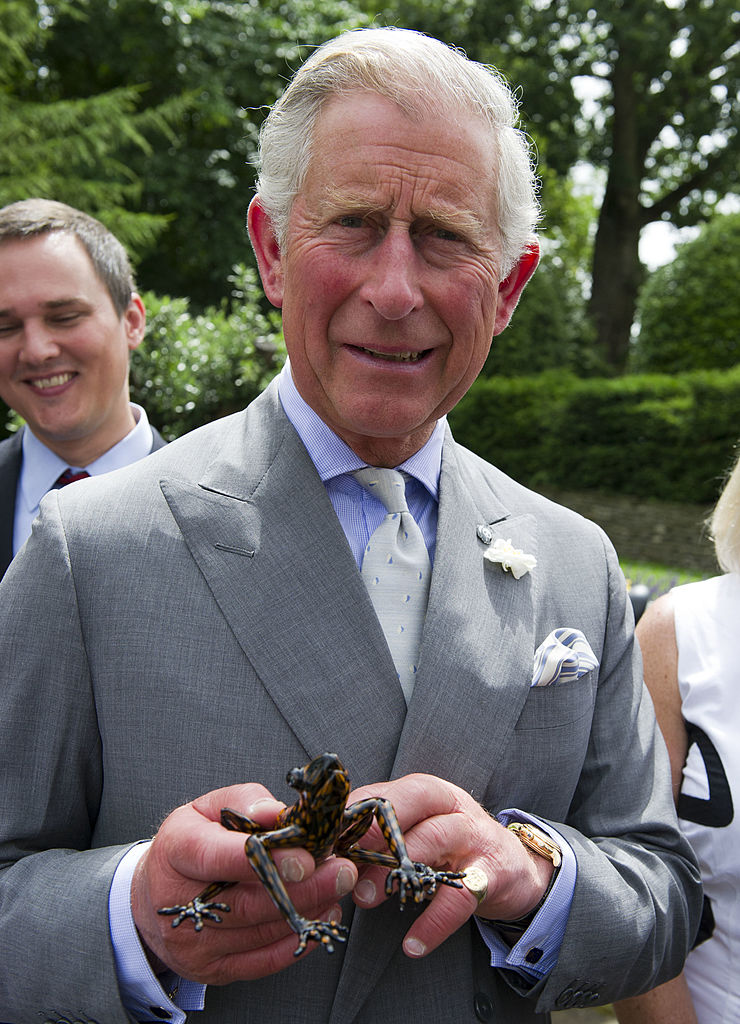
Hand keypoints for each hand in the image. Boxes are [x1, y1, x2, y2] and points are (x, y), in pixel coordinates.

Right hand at [131, 783, 357, 983]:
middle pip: (247, 902)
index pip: (217, 856)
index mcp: (176, 851)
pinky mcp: (212, 969)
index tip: (306, 855)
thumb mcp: (207, 808)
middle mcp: (179, 903)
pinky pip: (262, 961)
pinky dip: (298, 939)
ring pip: (259, 932)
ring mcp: (194, 942)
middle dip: (302, 887)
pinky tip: (323, 915)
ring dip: (307, 910)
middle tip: (342, 870)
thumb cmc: (190, 842)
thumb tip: (276, 812)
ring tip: (338, 886)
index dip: (263, 858)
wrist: (153, 896)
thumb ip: (244, 801)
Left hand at [347, 774, 553, 957]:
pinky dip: (434, 922)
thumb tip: (327, 854)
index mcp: (426, 792)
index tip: (322, 840)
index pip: (384, 791)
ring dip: (396, 868)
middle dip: (372, 830)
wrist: (516, 867)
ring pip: (435, 838)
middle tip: (342, 861)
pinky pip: (460, 896)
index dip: (351, 814)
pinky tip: (412, 945)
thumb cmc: (452, 848)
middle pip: (409, 802)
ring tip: (366, 900)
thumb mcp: (419, 832)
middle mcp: (450, 806)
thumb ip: (379, 836)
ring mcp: (473, 837)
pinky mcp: (492, 873)